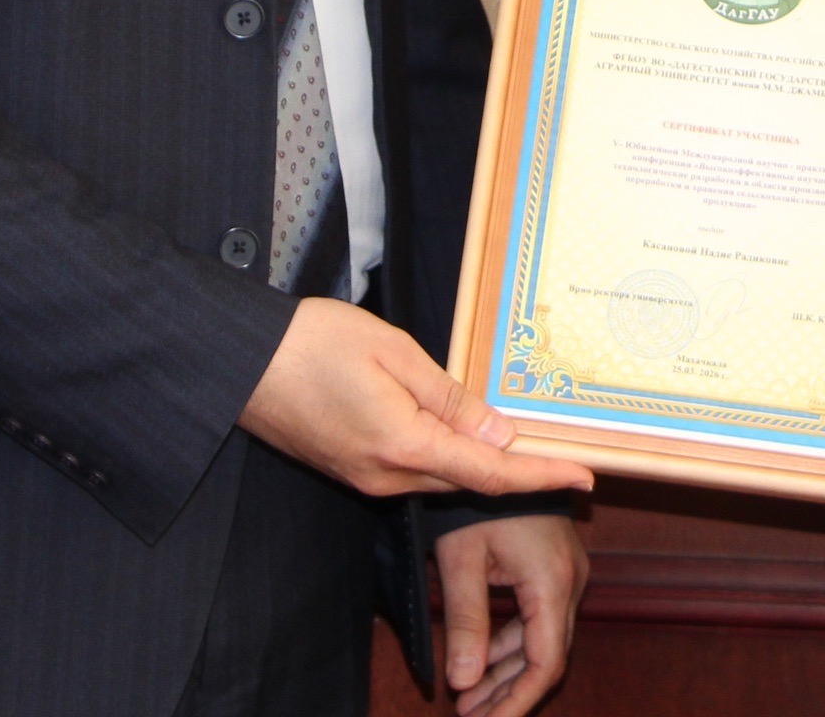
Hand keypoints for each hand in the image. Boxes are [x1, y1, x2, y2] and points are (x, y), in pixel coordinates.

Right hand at [239, 298, 596, 499]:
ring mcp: (365, 478)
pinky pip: (411, 469)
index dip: (541, 477)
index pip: (490, 473)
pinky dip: (444, 456)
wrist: (238, 362)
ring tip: (520, 436)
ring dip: (479, 461)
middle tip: (563, 449)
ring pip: (439, 476)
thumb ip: (450, 397)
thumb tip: (498, 432)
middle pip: (468, 481)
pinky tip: (459, 432)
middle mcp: (386, 477)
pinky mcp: (349, 468)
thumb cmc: (312, 344)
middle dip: (517, 469)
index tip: (585, 479)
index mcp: (404, 447)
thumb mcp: (394, 354)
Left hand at [434, 514, 587, 715]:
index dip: (518, 701)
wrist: (498, 452)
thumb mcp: (461, 563)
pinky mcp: (557, 565)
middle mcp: (571, 581)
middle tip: (470, 715)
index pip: (545, 663)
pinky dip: (513, 641)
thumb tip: (462, 684)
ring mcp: (568, 572)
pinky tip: (484, 661)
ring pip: (544, 639)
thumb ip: (465, 626)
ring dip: (508, 669)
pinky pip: (540, 616)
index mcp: (551, 582)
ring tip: (469, 698)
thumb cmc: (475, 502)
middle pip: (547, 656)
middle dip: (509, 692)